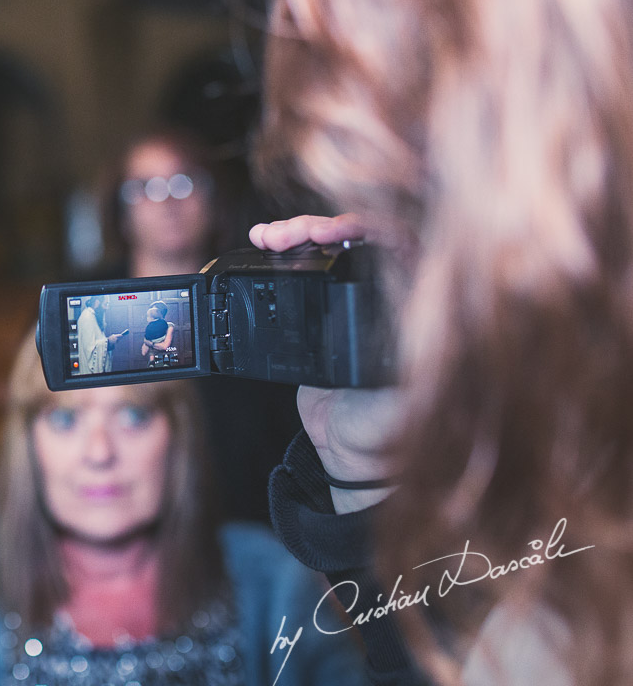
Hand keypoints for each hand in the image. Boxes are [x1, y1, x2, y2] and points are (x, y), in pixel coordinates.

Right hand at [252, 214, 400, 511]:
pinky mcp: (325, 311)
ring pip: (333, 247)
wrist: (349, 458)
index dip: (367, 230)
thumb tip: (413, 324)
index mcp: (421, 308)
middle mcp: (394, 294)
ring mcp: (358, 299)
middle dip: (321, 226)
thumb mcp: (399, 409)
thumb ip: (406, 377)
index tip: (330, 234)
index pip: (402, 246)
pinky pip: (308, 269)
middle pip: (362, 238)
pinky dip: (286, 253)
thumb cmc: (386, 437)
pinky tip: (264, 245)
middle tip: (287, 235)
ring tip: (266, 236)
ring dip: (300, 233)